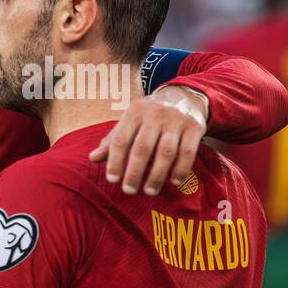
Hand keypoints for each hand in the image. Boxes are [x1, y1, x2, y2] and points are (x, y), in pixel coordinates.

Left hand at [89, 85, 208, 195]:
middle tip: (128, 190)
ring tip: (149, 191)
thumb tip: (92, 158)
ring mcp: (176, 120)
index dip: (115, 161)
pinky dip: (180, 169)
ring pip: (166, 152)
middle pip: (142, 148)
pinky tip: (174, 182)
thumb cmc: (149, 115)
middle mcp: (155, 114)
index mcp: (135, 112)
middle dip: (134, 172)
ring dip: (157, 175)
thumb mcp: (130, 122)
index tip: (112, 180)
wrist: (183, 96)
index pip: (122, 139)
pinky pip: (187, 152)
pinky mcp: (195, 127)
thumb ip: (113, 140)